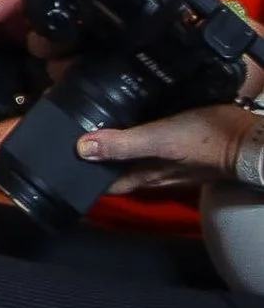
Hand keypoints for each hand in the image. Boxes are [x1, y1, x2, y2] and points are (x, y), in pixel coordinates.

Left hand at [79, 102, 263, 183]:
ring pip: (135, 161)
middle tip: (74, 143)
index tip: (61, 167)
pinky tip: (137, 124)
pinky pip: (153, 149)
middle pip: (118, 172)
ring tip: (99, 130)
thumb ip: (122, 144)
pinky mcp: (182, 151)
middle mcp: (154, 174)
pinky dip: (139, 140)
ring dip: (118, 150)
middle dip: (97, 162)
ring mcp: (170, 165)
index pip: (106, 183)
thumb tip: (80, 148)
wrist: (245, 140)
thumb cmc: (204, 141)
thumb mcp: (158, 139)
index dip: (83, 177)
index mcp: (144, 175)